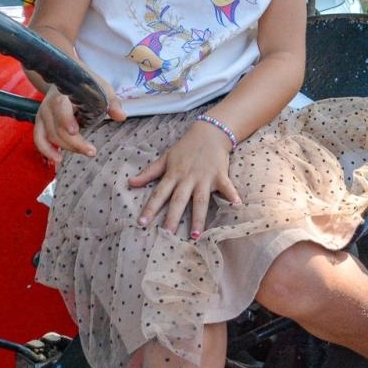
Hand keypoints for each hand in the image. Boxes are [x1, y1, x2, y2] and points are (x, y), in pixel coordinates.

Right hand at [33, 79, 123, 163]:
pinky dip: (46, 150)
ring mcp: (43, 113)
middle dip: (74, 142)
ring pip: (50, 135)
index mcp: (63, 93)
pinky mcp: (40, 121)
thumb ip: (112, 103)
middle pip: (57, 127)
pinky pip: (39, 139)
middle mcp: (49, 103)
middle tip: (92, 151)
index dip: (65, 120)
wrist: (68, 76)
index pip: (60, 107)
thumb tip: (121, 116)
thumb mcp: (102, 89)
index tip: (74, 131)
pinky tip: (57, 159)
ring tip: (85, 152)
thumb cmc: (87, 85)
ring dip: (66, 147)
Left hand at [129, 121, 242, 238]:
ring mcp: (204, 178)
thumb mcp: (165, 158)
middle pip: (179, 200)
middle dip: (173, 217)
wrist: (209, 132)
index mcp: (173, 175)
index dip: (150, 208)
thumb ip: (149, 173)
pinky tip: (237, 206)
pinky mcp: (220, 175)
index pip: (159, 193)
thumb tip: (130, 183)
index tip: (141, 224)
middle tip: (167, 234)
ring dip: (199, 217)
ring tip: (196, 235)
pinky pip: (226, 187)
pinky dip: (232, 195)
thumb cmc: (185, 148)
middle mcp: (188, 178)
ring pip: (200, 200)